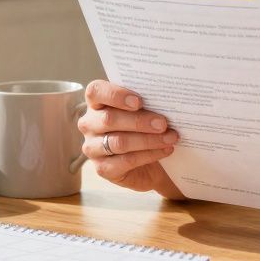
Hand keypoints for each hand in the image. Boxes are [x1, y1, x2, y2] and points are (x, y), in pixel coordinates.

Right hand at [78, 80, 184, 198]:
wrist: (149, 164)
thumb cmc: (144, 128)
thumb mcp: (143, 111)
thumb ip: (146, 103)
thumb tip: (164, 99)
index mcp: (96, 103)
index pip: (96, 92)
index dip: (115, 95)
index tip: (139, 101)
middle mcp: (89, 124)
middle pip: (109, 119)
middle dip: (139, 121)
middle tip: (163, 123)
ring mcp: (92, 148)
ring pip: (119, 142)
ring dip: (148, 139)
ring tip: (170, 137)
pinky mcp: (102, 168)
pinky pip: (126, 161)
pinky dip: (149, 155)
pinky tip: (165, 150)